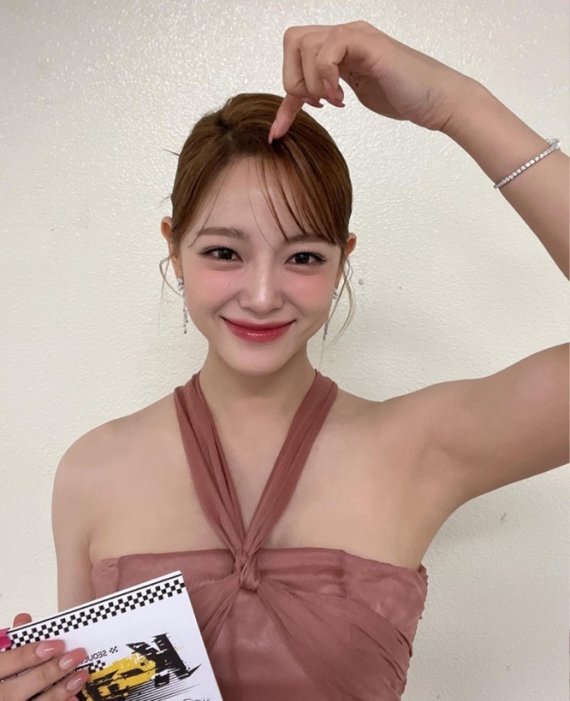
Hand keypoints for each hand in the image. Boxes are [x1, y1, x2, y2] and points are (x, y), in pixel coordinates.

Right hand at [0, 613, 88, 700]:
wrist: (3, 694)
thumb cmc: (2, 675)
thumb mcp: (0, 656)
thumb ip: (11, 643)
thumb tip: (24, 619)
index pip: (4, 663)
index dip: (28, 655)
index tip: (55, 645)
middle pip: (18, 689)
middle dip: (49, 672)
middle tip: (75, 657)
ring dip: (59, 692)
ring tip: (80, 675)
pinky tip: (73, 697)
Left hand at [269, 20, 477, 140]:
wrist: (437, 101)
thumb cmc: (403, 98)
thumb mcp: (354, 96)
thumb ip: (331, 90)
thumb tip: (309, 101)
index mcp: (339, 49)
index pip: (296, 62)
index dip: (284, 102)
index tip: (277, 133)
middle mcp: (345, 36)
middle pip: (292, 41)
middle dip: (294, 80)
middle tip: (318, 105)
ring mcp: (356, 36)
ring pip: (304, 45)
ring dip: (312, 82)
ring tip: (335, 102)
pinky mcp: (368, 42)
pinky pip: (328, 49)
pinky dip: (326, 77)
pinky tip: (343, 97)